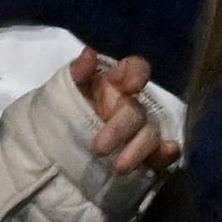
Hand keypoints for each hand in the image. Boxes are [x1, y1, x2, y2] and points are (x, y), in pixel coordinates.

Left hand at [71, 50, 178, 175]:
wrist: (54, 148)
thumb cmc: (61, 111)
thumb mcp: (62, 90)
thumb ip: (77, 73)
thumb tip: (89, 53)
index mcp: (113, 84)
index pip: (136, 69)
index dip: (137, 73)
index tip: (130, 85)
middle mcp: (131, 104)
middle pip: (136, 111)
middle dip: (119, 130)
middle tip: (97, 149)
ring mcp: (141, 130)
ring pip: (149, 134)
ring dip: (137, 150)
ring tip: (118, 168)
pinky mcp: (147, 154)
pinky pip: (163, 153)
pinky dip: (167, 154)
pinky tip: (167, 152)